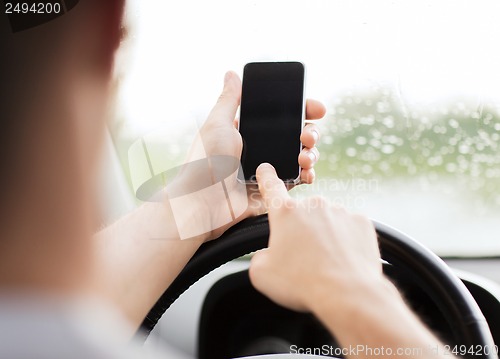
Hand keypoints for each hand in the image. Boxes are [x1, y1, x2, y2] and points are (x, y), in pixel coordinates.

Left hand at [177, 71, 325, 240]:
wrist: (203, 204)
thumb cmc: (205, 163)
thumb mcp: (216, 125)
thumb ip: (229, 100)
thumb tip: (231, 73)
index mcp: (248, 131)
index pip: (281, 115)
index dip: (302, 110)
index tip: (316, 108)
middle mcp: (260, 148)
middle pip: (297, 135)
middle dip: (310, 132)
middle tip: (308, 136)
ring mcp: (269, 169)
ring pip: (301, 156)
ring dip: (311, 153)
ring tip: (306, 156)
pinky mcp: (273, 189)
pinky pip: (298, 180)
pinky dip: (308, 175)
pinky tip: (308, 172)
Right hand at [249, 163, 383, 311]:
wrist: (348, 294)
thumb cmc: (302, 283)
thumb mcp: (262, 274)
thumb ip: (259, 256)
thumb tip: (269, 254)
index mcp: (286, 213)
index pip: (271, 187)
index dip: (266, 177)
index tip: (266, 169)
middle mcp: (313, 205)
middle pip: (301, 214)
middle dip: (300, 231)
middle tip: (303, 258)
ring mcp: (340, 211)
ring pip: (326, 221)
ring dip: (323, 236)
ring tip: (325, 263)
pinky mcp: (361, 222)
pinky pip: (348, 228)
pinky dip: (344, 240)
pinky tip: (342, 259)